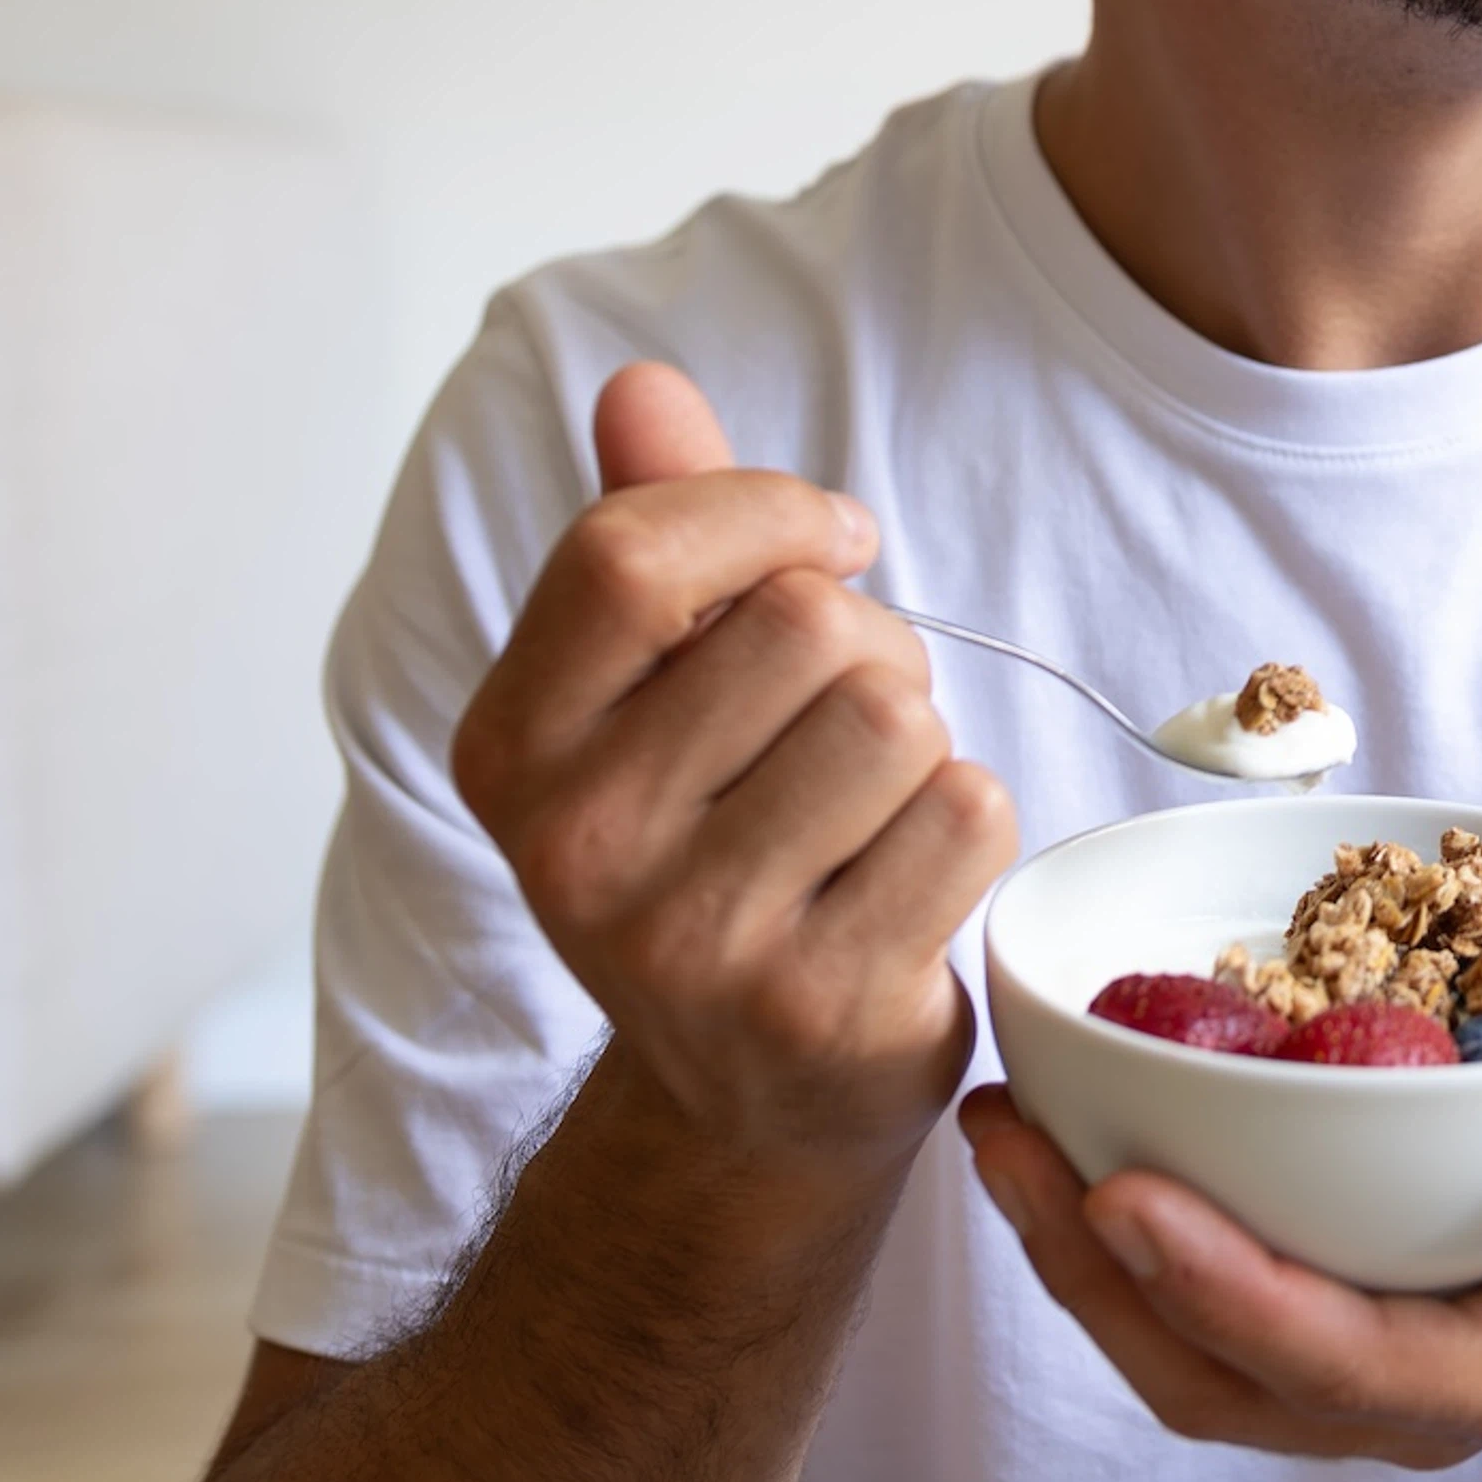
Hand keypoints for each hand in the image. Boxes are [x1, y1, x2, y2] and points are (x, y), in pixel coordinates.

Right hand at [451, 360, 1019, 1174]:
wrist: (752, 1097)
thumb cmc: (719, 842)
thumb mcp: (657, 690)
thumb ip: (654, 530)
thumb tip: (642, 384)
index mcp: (512, 748)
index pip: (630, 552)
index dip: (766, 513)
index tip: (829, 543)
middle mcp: (575, 852)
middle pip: (801, 626)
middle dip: (865, 645)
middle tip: (842, 724)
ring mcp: (693, 944)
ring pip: (894, 717)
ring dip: (922, 737)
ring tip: (871, 804)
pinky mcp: (821, 1008)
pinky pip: (966, 813)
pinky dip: (970, 824)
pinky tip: (910, 879)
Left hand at [960, 1031, 1481, 1465]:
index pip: (1341, 1361)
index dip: (1224, 1291)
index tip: (1125, 1194)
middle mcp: (1417, 1391)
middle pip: (1222, 1377)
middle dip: (1099, 1272)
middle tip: (1011, 1140)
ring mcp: (1362, 1358)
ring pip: (1184, 1352)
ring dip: (1078, 1251)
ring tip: (1005, 1127)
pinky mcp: (1326, 1301)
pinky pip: (1194, 1299)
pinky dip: (1115, 1225)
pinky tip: (1068, 1126)